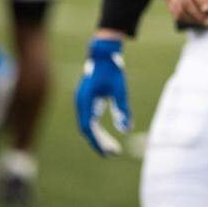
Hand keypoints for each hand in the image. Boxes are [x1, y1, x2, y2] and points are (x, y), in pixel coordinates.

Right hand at [75, 36, 130, 155]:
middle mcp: (81, 103)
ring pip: (87, 125)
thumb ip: (122, 108)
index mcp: (86, 101)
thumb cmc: (112, 70)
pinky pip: (89, 119)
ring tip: (112, 147)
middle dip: (99, 142)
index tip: (109, 152)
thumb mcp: (120, 89)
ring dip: (98, 136)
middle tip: (114, 153)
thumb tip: (126, 129)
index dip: (98, 142)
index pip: (88, 128)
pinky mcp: (86, 100)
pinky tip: (106, 135)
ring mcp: (82, 102)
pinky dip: (97, 129)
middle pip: (87, 129)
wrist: (103, 54)